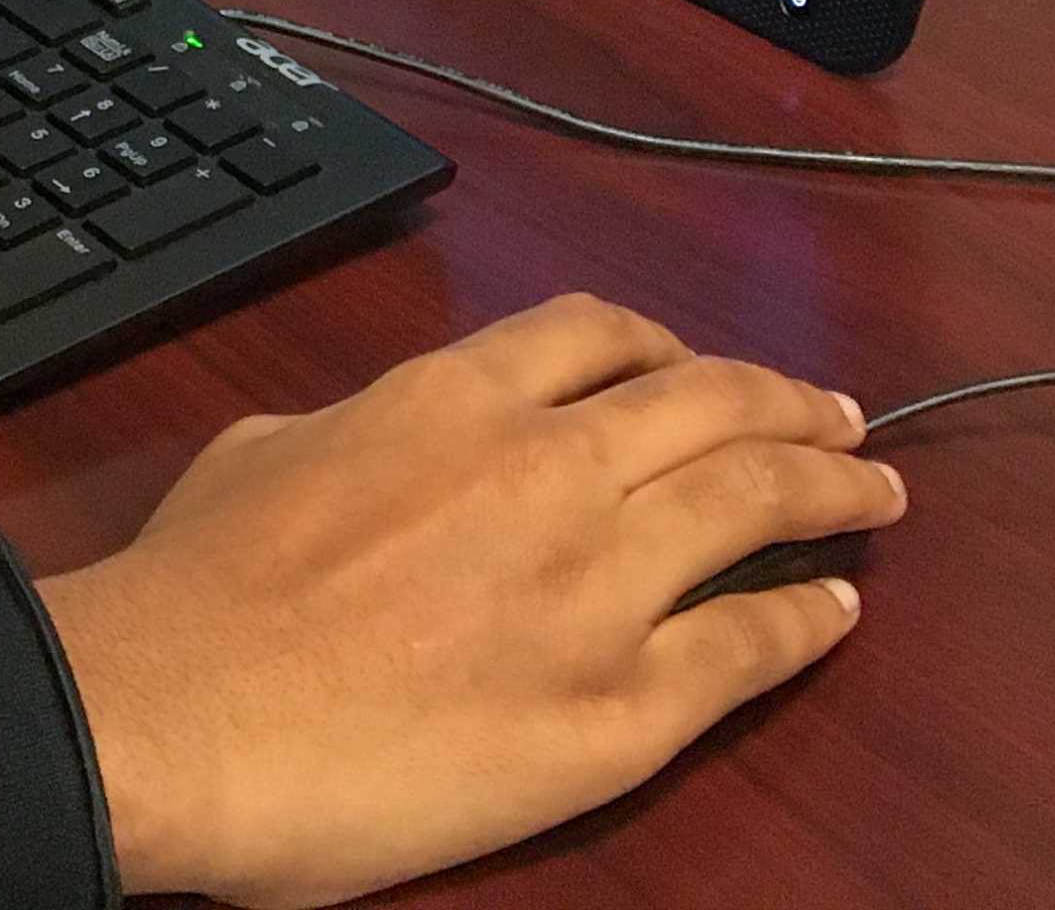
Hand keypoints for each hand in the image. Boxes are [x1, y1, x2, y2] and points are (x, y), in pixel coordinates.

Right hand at [38, 294, 902, 905]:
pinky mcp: (618, 710)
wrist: (179, 719)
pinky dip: (804, 618)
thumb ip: (361, 432)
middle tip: (839, 416)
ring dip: (832, 488)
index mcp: (452, 400)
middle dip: (789, 402)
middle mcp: (545, 471)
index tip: (699, 368)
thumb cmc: (196, 594)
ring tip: (875, 490)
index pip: (598, 335)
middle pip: (710, 403)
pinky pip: (746, 648)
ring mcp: (596, 589)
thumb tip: (392, 445)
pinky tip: (834, 609)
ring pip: (755, 504)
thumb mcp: (267, 451)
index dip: (668, 347)